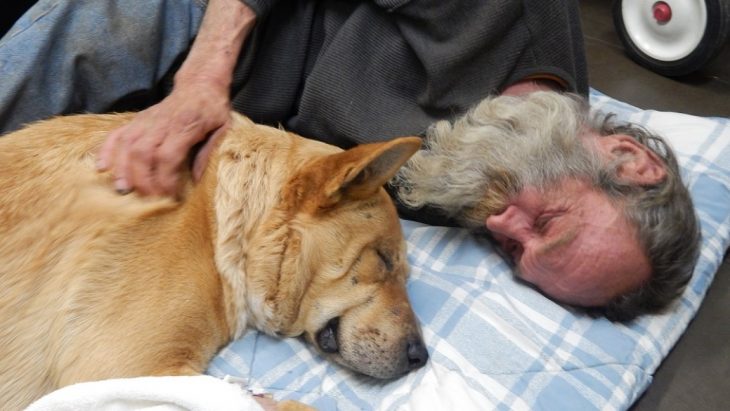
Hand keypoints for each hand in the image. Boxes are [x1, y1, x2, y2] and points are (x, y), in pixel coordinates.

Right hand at [96, 82, 230, 195]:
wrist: (200, 83)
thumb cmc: (213, 109)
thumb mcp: (222, 129)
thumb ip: (208, 153)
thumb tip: (195, 180)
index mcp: (185, 125)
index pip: (168, 155)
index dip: (165, 179)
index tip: (169, 196)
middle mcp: (161, 122)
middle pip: (143, 153)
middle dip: (142, 180)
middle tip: (148, 199)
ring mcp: (146, 120)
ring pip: (127, 145)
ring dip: (122, 169)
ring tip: (124, 190)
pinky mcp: (137, 120)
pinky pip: (116, 134)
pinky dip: (106, 150)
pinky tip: (102, 167)